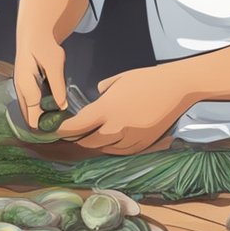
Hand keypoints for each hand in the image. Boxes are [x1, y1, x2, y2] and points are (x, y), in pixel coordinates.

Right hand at [12, 32, 68, 128]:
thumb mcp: (55, 63)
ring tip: (57, 120)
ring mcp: (20, 89)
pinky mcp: (23, 87)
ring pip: (28, 111)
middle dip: (42, 123)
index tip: (58, 132)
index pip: (33, 114)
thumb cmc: (45, 46)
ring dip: (40, 116)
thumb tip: (62, 106)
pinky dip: (39, 109)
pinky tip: (52, 109)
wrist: (34, 34)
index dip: (45, 124)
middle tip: (60, 127)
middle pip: (28, 116)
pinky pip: (29, 104)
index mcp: (25, 84)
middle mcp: (19, 89)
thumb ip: (58, 86)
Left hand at [57, 66, 199, 154]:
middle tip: (70, 134)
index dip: (63, 130)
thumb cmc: (146, 78)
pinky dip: (112, 147)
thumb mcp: (119, 79)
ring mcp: (130, 138)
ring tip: (88, 137)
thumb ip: (103, 91)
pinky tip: (109, 140)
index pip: (77, 126)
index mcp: (106, 109)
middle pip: (87, 141)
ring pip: (104, 148)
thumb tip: (97, 97)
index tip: (53, 130)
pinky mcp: (143, 144)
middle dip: (76, 138)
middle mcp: (116, 128)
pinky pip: (121, 151)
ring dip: (94, 143)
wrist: (176, 87)